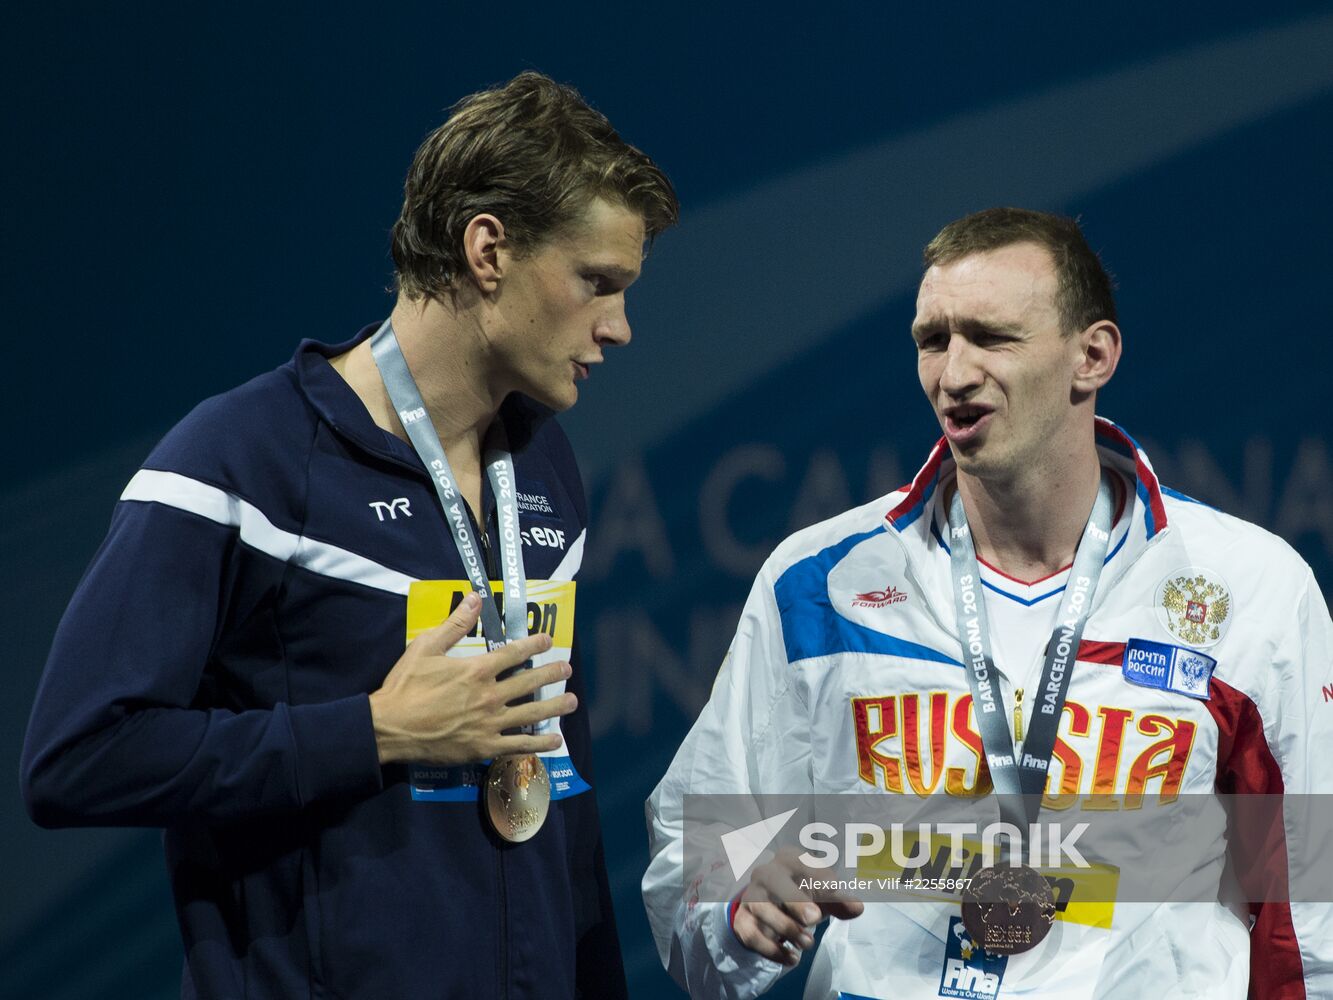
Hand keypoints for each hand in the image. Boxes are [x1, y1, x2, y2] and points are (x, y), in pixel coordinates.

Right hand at [368, 592, 574, 764]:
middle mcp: (489, 695)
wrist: (389, 728)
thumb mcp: (425, 647)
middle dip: (551, 673)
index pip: (514, 653)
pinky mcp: (484, 746)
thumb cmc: (405, 686)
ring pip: (531, 713)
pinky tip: (554, 741)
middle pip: (529, 682)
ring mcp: (489, 723)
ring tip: (572, 701)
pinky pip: (518, 745)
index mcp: (476, 670)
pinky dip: (539, 744)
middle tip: (567, 669)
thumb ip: (454, 624)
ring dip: (555, 706)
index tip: (548, 640)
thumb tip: (476, 599)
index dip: (534, 645)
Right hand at [731, 847, 864, 965]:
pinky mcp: (742, 920)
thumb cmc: (803, 895)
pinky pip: (751, 934)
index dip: (820, 881)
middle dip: (794, 900)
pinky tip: (791, 959)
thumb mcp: (824, 896)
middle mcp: (766, 873)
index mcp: (790, 859)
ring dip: (786, 927)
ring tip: (808, 944)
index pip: (804, 865)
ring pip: (760, 907)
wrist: (770, 909)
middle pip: (774, 881)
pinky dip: (771, 950)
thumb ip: (840, 901)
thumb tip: (857, 907)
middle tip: (815, 919)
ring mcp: (750, 896)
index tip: (835, 897)